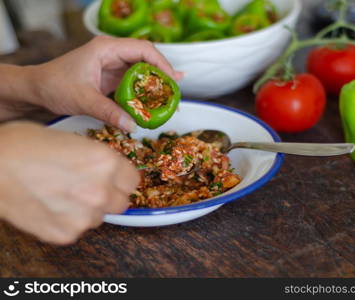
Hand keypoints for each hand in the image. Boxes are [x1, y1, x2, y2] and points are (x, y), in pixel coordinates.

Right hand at [0, 122, 138, 244]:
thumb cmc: (26, 145)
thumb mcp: (73, 141)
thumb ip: (98, 159)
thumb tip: (110, 170)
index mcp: (106, 163)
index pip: (133, 180)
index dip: (122, 178)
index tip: (113, 178)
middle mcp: (101, 191)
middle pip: (121, 202)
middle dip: (109, 195)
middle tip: (89, 188)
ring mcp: (84, 216)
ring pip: (100, 217)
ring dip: (89, 209)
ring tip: (63, 195)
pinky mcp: (66, 234)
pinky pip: (78, 229)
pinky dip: (69, 221)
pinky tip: (51, 206)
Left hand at [27, 36, 181, 131]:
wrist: (37, 89)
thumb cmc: (54, 86)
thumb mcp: (83, 99)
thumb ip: (108, 112)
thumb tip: (132, 126)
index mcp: (106, 49)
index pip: (143, 49)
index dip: (162, 63)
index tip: (173, 80)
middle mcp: (113, 54)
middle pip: (147, 59)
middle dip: (163, 75)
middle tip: (175, 93)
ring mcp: (113, 65)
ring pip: (143, 71)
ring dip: (156, 85)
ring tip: (170, 100)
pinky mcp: (112, 78)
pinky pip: (134, 83)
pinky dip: (145, 93)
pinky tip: (155, 102)